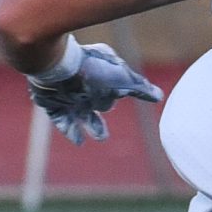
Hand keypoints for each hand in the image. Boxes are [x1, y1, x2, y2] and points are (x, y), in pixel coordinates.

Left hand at [28, 40, 159, 145]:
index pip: (116, 88)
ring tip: (101, 138)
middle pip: (99, 101)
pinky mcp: (52, 103)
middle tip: (115, 112)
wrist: (58, 68)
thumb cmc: (95, 71)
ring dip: (92, 126)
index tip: (123, 94)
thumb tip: (159, 96)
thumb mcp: (124, 79)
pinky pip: (62, 120)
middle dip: (105, 106)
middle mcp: (85, 84)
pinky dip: (71, 131)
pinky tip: (79, 142)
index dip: (120, 92)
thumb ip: (141, 89)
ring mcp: (68, 94)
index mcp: (103, 74)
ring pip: (82, 114)